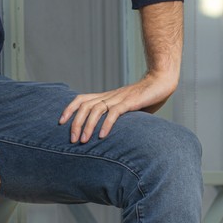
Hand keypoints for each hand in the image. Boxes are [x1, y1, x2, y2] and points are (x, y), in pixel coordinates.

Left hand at [58, 71, 177, 143]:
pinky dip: (107, 124)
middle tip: (72, 139)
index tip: (61, 122)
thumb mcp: (127, 109)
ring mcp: (119, 98)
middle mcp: (109, 96)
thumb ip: (118, 119)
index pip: (82, 99)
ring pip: (96, 109)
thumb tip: (111, 136)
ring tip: (83, 141)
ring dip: (88, 125)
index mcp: (106, 97)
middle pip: (85, 106)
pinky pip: (115, 112)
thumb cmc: (145, 98)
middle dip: (75, 122)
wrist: (161, 81)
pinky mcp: (131, 102)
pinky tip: (103, 136)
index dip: (69, 109)